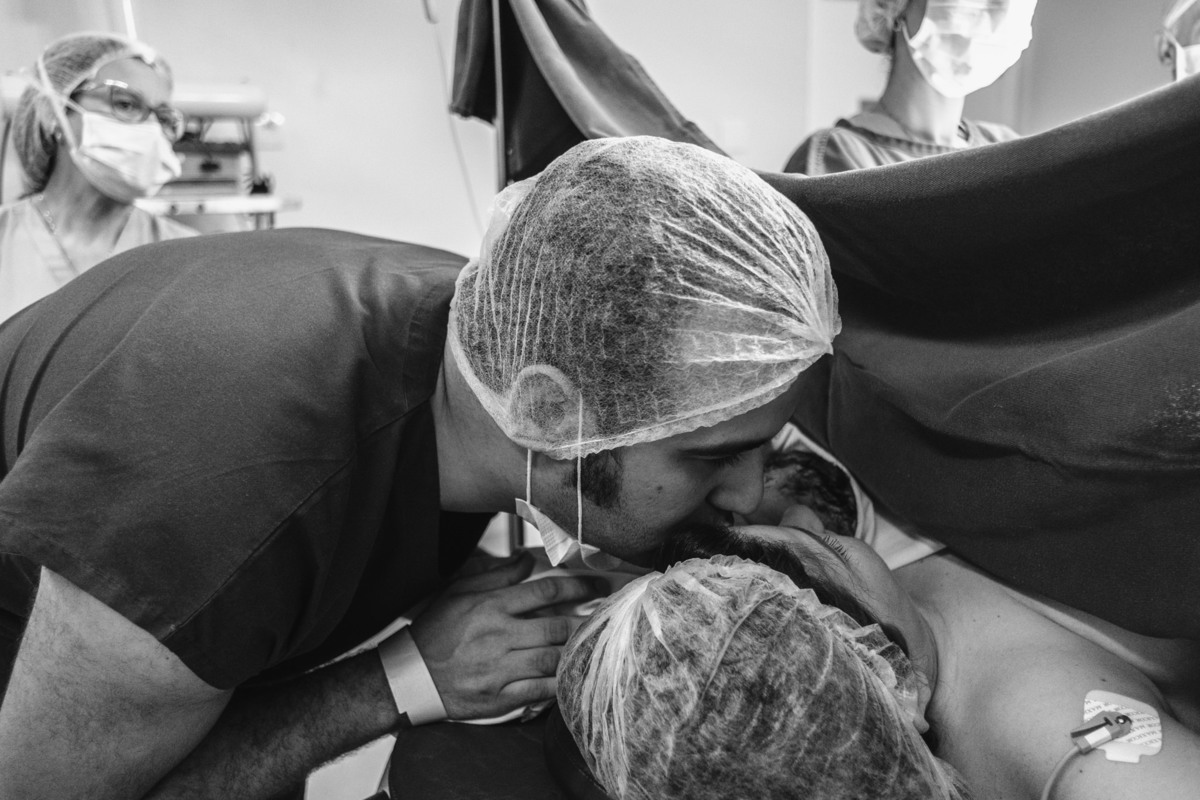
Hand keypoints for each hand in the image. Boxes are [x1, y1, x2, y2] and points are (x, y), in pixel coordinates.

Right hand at [408, 551, 605, 720]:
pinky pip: (539, 691)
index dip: (578, 586)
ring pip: (552, 659)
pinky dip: (560, 684)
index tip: (598, 586)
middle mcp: (498, 635)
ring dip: (576, 652)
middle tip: (606, 618)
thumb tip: (527, 560)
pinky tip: (572, 677)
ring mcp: (499, 669)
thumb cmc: (436, 630)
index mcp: (491, 606)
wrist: (410, 676)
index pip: (545, 591)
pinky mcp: (499, 697)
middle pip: (556, 627)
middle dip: (585, 622)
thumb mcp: (459, 591)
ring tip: (594, 646)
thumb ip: (497, 575)